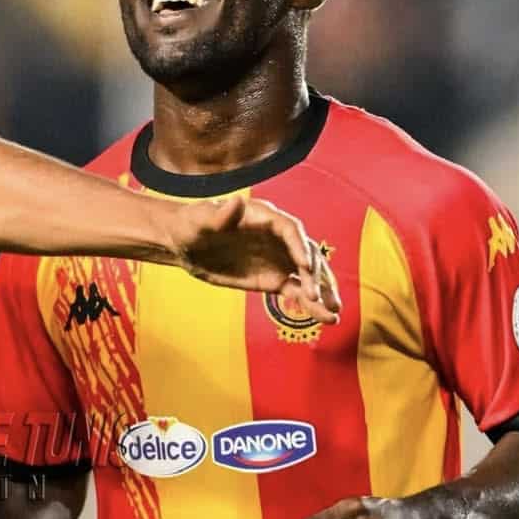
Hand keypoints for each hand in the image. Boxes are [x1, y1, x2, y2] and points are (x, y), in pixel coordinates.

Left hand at [164, 196, 338, 324]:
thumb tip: (237, 201)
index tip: (306, 266)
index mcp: (264, 217)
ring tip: (334, 312)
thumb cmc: (192, 224)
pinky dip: (311, 304)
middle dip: (315, 274)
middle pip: (306, 253)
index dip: (299, 246)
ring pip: (307, 275)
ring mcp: (279, 259)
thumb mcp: (200, 220)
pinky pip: (297, 291)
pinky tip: (326, 317)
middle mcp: (278, 238)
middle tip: (317, 296)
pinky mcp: (274, 278)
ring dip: (322, 292)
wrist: (185, 245)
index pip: (290, 229)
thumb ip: (219, 215)